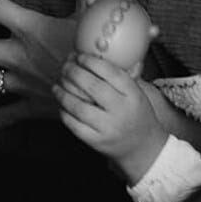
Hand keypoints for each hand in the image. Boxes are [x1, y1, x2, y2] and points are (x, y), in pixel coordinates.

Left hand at [55, 53, 165, 180]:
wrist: (143, 149)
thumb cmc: (138, 116)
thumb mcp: (138, 94)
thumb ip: (124, 74)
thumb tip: (105, 52)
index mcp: (133, 95)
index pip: (110, 72)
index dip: (91, 61)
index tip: (79, 56)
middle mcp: (121, 111)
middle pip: (91, 87)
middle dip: (73, 73)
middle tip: (65, 67)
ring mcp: (107, 127)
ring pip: (78, 106)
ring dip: (63, 92)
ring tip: (57, 85)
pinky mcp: (95, 141)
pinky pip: (73, 124)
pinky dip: (64, 111)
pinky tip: (61, 103)